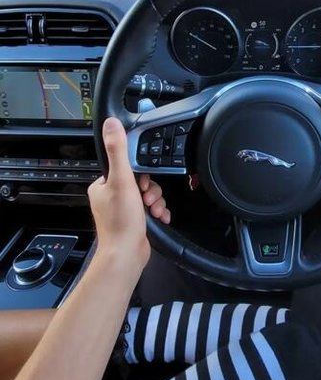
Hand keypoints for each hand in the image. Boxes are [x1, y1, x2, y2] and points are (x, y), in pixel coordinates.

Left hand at [88, 117, 169, 269]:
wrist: (126, 255)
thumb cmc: (121, 222)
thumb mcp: (122, 180)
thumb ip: (118, 151)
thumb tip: (111, 124)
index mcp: (102, 186)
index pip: (126, 168)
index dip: (140, 174)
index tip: (144, 183)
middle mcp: (110, 197)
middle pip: (140, 181)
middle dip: (151, 191)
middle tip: (148, 200)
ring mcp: (122, 210)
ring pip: (148, 195)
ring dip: (156, 202)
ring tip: (154, 211)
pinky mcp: (133, 221)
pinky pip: (151, 209)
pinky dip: (158, 212)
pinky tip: (159, 218)